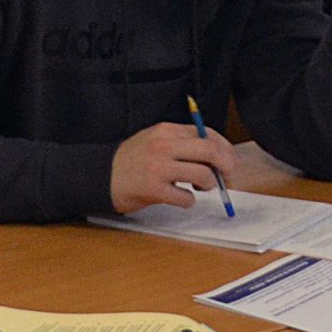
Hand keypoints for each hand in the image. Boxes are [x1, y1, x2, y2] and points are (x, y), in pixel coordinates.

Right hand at [110, 120, 234, 212]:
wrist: (102, 176)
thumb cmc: (132, 160)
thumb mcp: (154, 140)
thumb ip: (181, 143)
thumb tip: (216, 154)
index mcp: (165, 131)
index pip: (206, 133)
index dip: (224, 147)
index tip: (229, 159)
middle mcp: (163, 146)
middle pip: (210, 150)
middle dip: (226, 164)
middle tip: (228, 174)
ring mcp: (158, 168)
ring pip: (203, 174)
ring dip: (208, 184)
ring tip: (200, 187)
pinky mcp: (154, 190)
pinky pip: (186, 197)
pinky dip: (189, 201)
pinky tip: (181, 198)